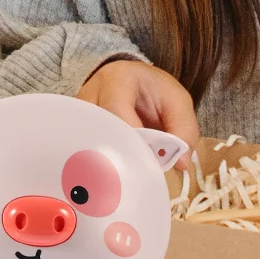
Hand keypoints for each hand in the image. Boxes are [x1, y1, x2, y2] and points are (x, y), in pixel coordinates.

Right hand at [79, 58, 198, 169]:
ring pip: (87, 142)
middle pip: (98, 130)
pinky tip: (113, 175)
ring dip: (107, 162)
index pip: (116, 110)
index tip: (148, 163)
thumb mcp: (178, 102)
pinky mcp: (75, 127)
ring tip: (125, 179)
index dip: (131, 139)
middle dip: (119, 156)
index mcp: (116, 80)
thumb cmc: (154, 91)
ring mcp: (78, 111)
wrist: (134, 82)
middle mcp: (90, 93)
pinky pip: (84, 148)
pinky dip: (100, 163)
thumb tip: (180, 163)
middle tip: (137, 178)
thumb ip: (184, 129)